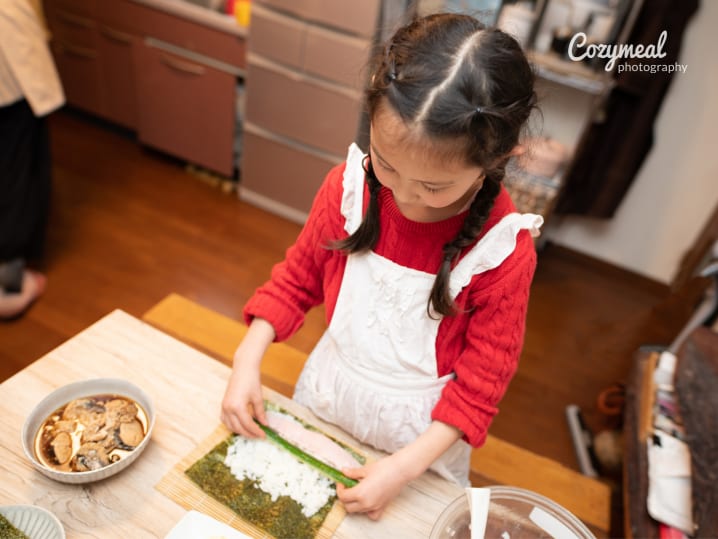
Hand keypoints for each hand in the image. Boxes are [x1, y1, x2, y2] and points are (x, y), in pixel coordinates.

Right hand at [220, 318, 275, 437]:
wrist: (243, 368)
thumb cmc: (252, 380)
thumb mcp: (258, 398)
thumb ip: (261, 413)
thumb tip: (265, 424)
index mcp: (238, 407)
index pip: (248, 425)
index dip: (256, 431)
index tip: (264, 435)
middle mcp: (228, 408)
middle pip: (238, 428)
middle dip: (249, 433)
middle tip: (259, 435)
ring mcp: (224, 406)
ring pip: (230, 426)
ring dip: (240, 431)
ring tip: (251, 432)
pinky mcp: (223, 404)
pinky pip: (225, 420)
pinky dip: (232, 425)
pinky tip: (240, 425)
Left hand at [335, 454, 412, 519]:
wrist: (400, 470)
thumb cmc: (385, 468)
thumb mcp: (365, 469)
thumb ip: (353, 473)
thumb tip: (344, 472)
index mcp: (360, 493)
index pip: (343, 496)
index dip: (340, 489)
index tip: (341, 482)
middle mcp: (366, 503)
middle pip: (348, 506)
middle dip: (345, 497)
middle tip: (347, 487)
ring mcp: (375, 506)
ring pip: (358, 511)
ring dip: (354, 503)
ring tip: (357, 491)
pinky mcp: (382, 507)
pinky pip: (371, 514)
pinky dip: (367, 511)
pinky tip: (367, 501)